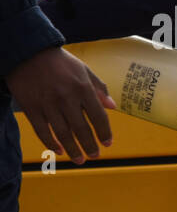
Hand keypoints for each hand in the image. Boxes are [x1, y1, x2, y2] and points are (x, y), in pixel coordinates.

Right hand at [7, 46, 114, 163]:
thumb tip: (112, 107)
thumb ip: (100, 88)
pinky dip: (51, 143)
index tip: (108, 143)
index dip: (104, 132)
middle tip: (95, 156)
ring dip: (73, 149)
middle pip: (81, 129)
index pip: (98, 116)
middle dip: (90, 146)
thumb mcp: (84, 70)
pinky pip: (42, 130)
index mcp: (83, 88)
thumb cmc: (60, 62)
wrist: (28, 52)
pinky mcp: (31, 106)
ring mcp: (47, 103)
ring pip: (62, 133)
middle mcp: (66, 97)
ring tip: (79, 159)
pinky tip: (59, 151)